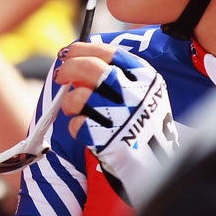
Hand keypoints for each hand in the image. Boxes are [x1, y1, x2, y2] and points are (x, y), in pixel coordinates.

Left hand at [56, 42, 178, 204]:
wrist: (156, 165)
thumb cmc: (141, 123)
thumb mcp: (142, 92)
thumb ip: (118, 73)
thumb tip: (80, 53)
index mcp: (145, 78)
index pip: (108, 52)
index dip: (82, 50)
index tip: (67, 52)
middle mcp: (135, 94)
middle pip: (91, 69)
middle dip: (69, 68)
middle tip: (60, 75)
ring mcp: (123, 117)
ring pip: (80, 96)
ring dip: (70, 101)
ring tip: (72, 107)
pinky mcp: (109, 139)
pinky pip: (77, 124)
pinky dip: (74, 125)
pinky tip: (82, 128)